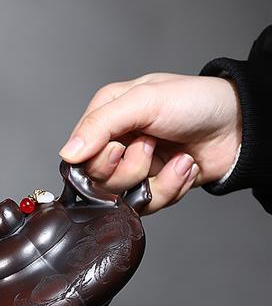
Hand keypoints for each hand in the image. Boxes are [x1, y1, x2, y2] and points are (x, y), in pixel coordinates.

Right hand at [59, 73, 241, 212]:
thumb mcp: (143, 101)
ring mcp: (136, 167)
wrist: (237, 126)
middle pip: (98, 180)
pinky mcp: (155, 187)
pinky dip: (171, 187)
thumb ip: (101, 125)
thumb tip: (68, 154)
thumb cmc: (194, 101)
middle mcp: (117, 143)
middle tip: (152, 145)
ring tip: (175, 155)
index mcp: (106, 116)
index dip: (99, 158)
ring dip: (155, 178)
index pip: (79, 154)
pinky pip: (149, 204)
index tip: (121, 145)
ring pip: (123, 197)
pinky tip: (185, 166)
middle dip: (130, 167)